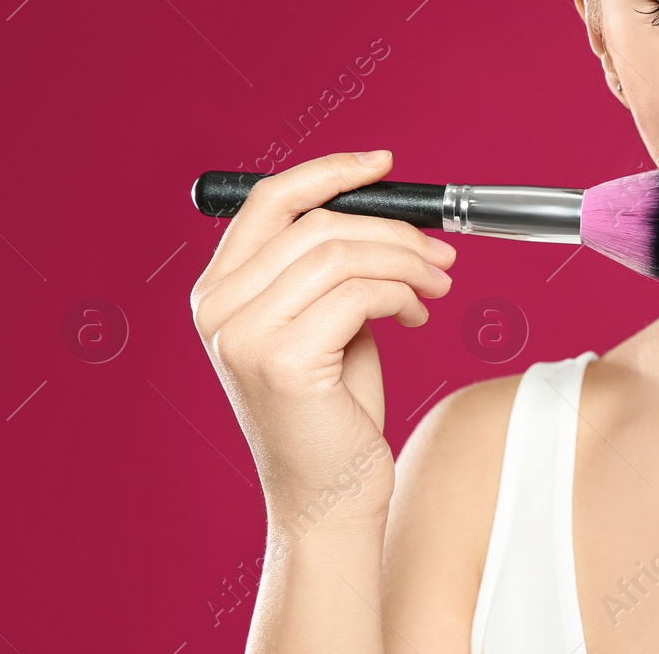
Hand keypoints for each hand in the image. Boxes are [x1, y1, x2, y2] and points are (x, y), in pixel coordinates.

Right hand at [189, 150, 455, 535]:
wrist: (329, 496)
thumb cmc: (332, 410)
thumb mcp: (326, 320)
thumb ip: (332, 267)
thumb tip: (388, 212)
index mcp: (218, 291)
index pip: (268, 200)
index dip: (329, 171)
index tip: (383, 163)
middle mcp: (218, 308)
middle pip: (317, 223)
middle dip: (393, 230)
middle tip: (440, 252)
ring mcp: (243, 334)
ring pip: (343, 253)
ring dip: (406, 262)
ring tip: (436, 285)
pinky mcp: (281, 360)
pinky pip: (360, 294)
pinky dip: (402, 294)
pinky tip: (417, 315)